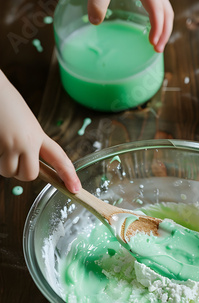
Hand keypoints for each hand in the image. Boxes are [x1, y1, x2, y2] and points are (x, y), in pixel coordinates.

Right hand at [0, 71, 80, 192]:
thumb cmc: (3, 101)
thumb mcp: (24, 121)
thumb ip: (29, 140)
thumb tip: (26, 160)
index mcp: (37, 134)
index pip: (58, 157)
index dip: (68, 174)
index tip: (76, 189)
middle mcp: (27, 142)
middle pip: (29, 175)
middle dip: (19, 172)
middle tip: (11, 158)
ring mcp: (10, 144)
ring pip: (8, 172)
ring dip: (2, 164)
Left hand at [87, 0, 173, 52]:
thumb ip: (97, 2)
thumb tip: (94, 22)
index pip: (158, 11)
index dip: (157, 29)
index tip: (152, 44)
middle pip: (167, 11)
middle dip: (164, 32)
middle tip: (157, 49)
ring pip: (165, 6)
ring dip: (163, 25)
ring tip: (155, 40)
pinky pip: (158, 1)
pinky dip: (157, 15)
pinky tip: (148, 22)